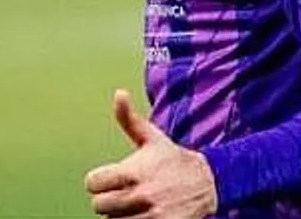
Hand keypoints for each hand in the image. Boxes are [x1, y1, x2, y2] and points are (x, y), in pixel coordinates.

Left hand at [84, 89, 218, 218]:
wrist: (208, 183)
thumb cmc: (173, 159)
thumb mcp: (152, 138)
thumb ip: (129, 119)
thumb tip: (119, 93)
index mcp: (134, 171)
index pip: (92, 183)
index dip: (98, 181)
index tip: (109, 179)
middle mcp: (140, 194)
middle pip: (99, 206)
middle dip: (109, 200)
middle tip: (124, 193)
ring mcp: (150, 215)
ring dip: (121, 214)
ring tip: (136, 204)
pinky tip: (143, 214)